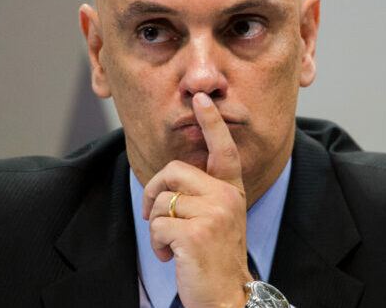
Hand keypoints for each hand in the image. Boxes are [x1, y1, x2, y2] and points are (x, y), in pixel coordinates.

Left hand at [143, 92, 251, 307]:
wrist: (226, 297)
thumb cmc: (215, 258)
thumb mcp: (216, 220)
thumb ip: (202, 195)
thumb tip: (167, 179)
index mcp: (231, 191)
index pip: (223, 149)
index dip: (211, 122)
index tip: (201, 98)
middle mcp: (226, 197)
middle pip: (173, 172)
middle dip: (153, 192)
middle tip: (155, 216)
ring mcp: (213, 214)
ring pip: (161, 201)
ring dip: (156, 226)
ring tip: (171, 245)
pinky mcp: (196, 233)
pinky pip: (157, 225)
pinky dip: (156, 244)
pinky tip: (172, 257)